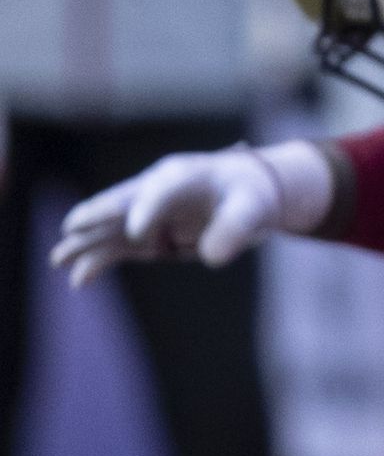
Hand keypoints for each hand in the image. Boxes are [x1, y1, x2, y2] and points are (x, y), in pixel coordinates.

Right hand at [54, 142, 334, 285]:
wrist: (247, 194)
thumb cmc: (250, 194)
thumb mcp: (253, 208)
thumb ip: (236, 228)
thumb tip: (212, 257)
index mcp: (183, 175)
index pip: (161, 190)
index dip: (148, 209)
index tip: (139, 233)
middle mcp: (156, 192)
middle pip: (122, 203)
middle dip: (99, 216)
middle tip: (73, 227)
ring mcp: (147, 214)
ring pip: (111, 228)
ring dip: (86, 242)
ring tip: (59, 259)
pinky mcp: (146, 236)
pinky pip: (117, 248)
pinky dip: (98, 261)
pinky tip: (79, 280)